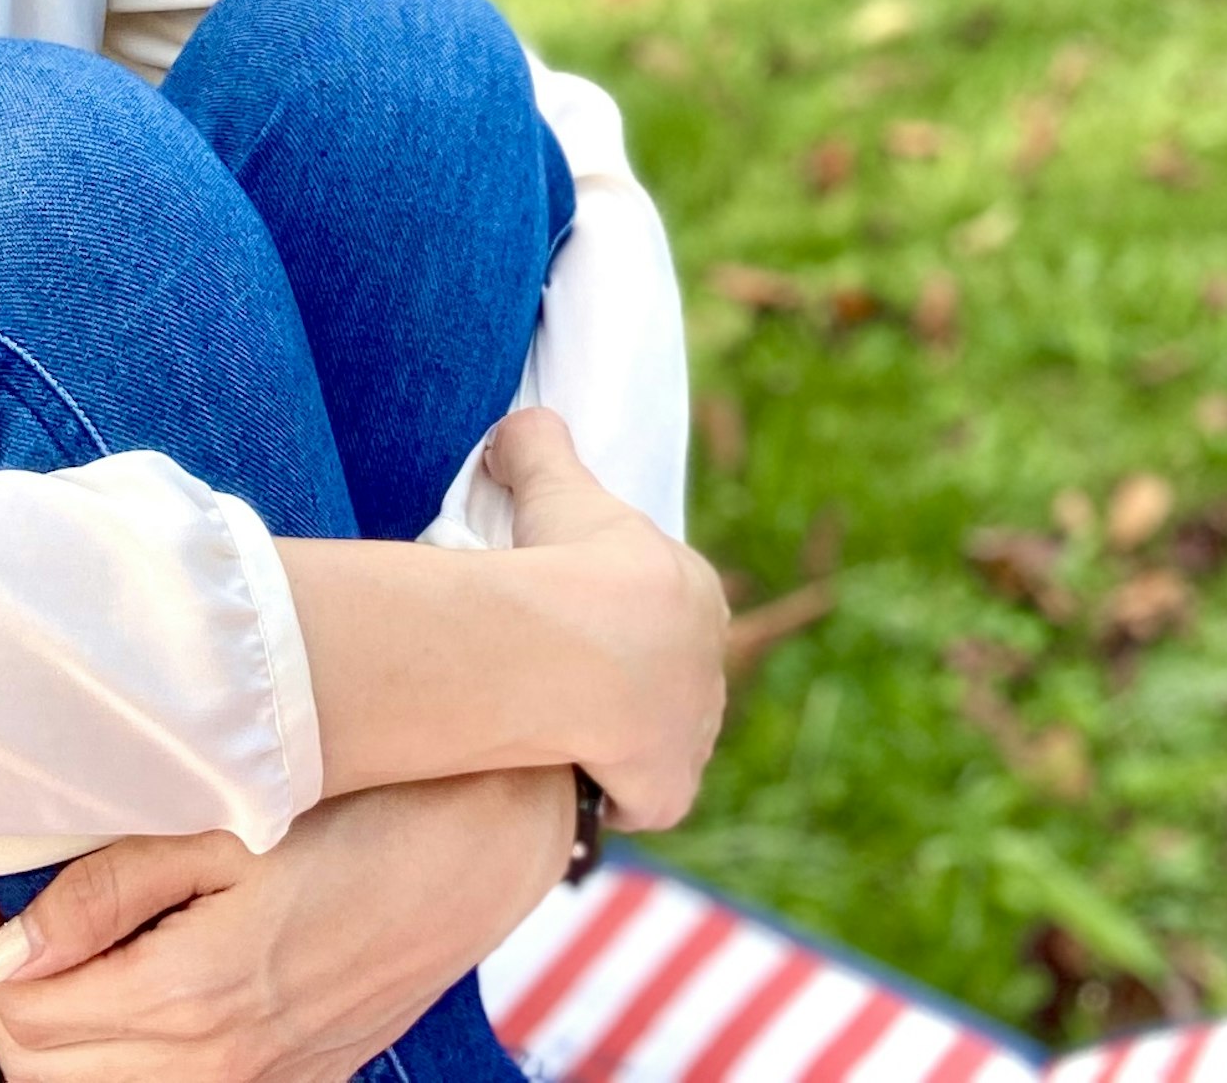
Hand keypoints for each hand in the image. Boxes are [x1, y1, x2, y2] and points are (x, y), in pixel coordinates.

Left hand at [0, 768, 572, 1082]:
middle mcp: (219, 1063)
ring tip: (65, 953)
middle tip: (10, 917)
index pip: (22, 1012)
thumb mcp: (223, 824)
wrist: (482, 846)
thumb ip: (104, 890)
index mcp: (192, 993)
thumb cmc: (355, 812)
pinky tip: (137, 987)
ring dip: (58, 1038)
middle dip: (7, 997)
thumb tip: (2, 955)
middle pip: (44, 1072)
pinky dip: (125, 1061)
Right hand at [483, 407, 729, 829]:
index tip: (573, 622)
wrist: (585, 644)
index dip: (617, 617)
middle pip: (665, 679)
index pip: (660, 608)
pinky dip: (609, 794)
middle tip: (558, 681)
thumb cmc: (571, 560)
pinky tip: (566, 777)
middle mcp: (711, 666)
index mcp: (695, 591)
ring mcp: (696, 733)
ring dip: (619, 742)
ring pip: (656, 741)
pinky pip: (640, 798)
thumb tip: (515, 428)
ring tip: (558, 732)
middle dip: (624, 684)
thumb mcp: (551, 480)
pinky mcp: (672, 789)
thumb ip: (535, 445)